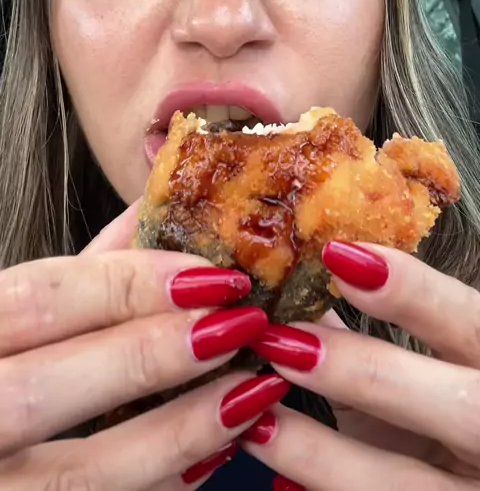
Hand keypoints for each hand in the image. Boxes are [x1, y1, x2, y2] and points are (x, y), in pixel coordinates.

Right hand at [0, 201, 285, 489]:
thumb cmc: (9, 352)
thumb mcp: (28, 305)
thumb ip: (88, 264)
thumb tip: (159, 209)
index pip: (36, 300)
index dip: (126, 285)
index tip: (209, 275)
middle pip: (44, 389)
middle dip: (149, 355)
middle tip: (237, 326)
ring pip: (76, 471)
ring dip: (176, 430)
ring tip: (250, 392)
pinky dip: (162, 481)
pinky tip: (216, 450)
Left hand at [242, 241, 479, 489]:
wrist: (461, 472)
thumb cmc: (434, 412)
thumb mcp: (420, 368)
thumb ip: (369, 334)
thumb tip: (295, 285)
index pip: (471, 322)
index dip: (414, 291)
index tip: (338, 257)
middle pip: (458, 407)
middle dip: (367, 372)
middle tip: (285, 344)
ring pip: (406, 486)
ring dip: (319, 452)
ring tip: (255, 420)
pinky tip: (274, 475)